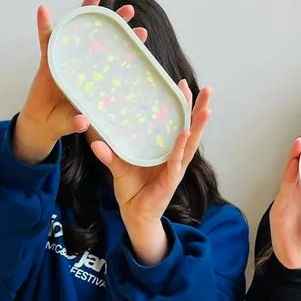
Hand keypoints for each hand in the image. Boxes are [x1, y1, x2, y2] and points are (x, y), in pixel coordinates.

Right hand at [14, 0, 147, 164]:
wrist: (43, 124)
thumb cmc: (64, 121)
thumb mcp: (73, 123)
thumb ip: (77, 123)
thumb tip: (82, 121)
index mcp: (95, 78)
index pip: (114, 57)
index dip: (127, 45)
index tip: (142, 33)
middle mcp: (83, 64)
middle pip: (100, 37)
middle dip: (114, 21)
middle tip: (129, 9)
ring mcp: (66, 59)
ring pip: (77, 29)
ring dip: (85, 9)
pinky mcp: (48, 61)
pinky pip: (46, 41)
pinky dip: (45, 26)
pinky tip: (44, 11)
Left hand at [91, 84, 210, 264]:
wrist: (134, 216)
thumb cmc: (132, 190)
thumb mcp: (119, 167)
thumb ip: (109, 154)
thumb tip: (93, 140)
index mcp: (163, 150)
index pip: (175, 123)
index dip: (180, 105)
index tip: (180, 84)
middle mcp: (173, 157)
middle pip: (189, 128)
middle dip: (198, 110)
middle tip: (207, 90)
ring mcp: (174, 168)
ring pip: (190, 143)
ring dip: (198, 126)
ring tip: (206, 110)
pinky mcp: (170, 181)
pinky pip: (176, 161)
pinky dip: (180, 148)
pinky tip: (185, 134)